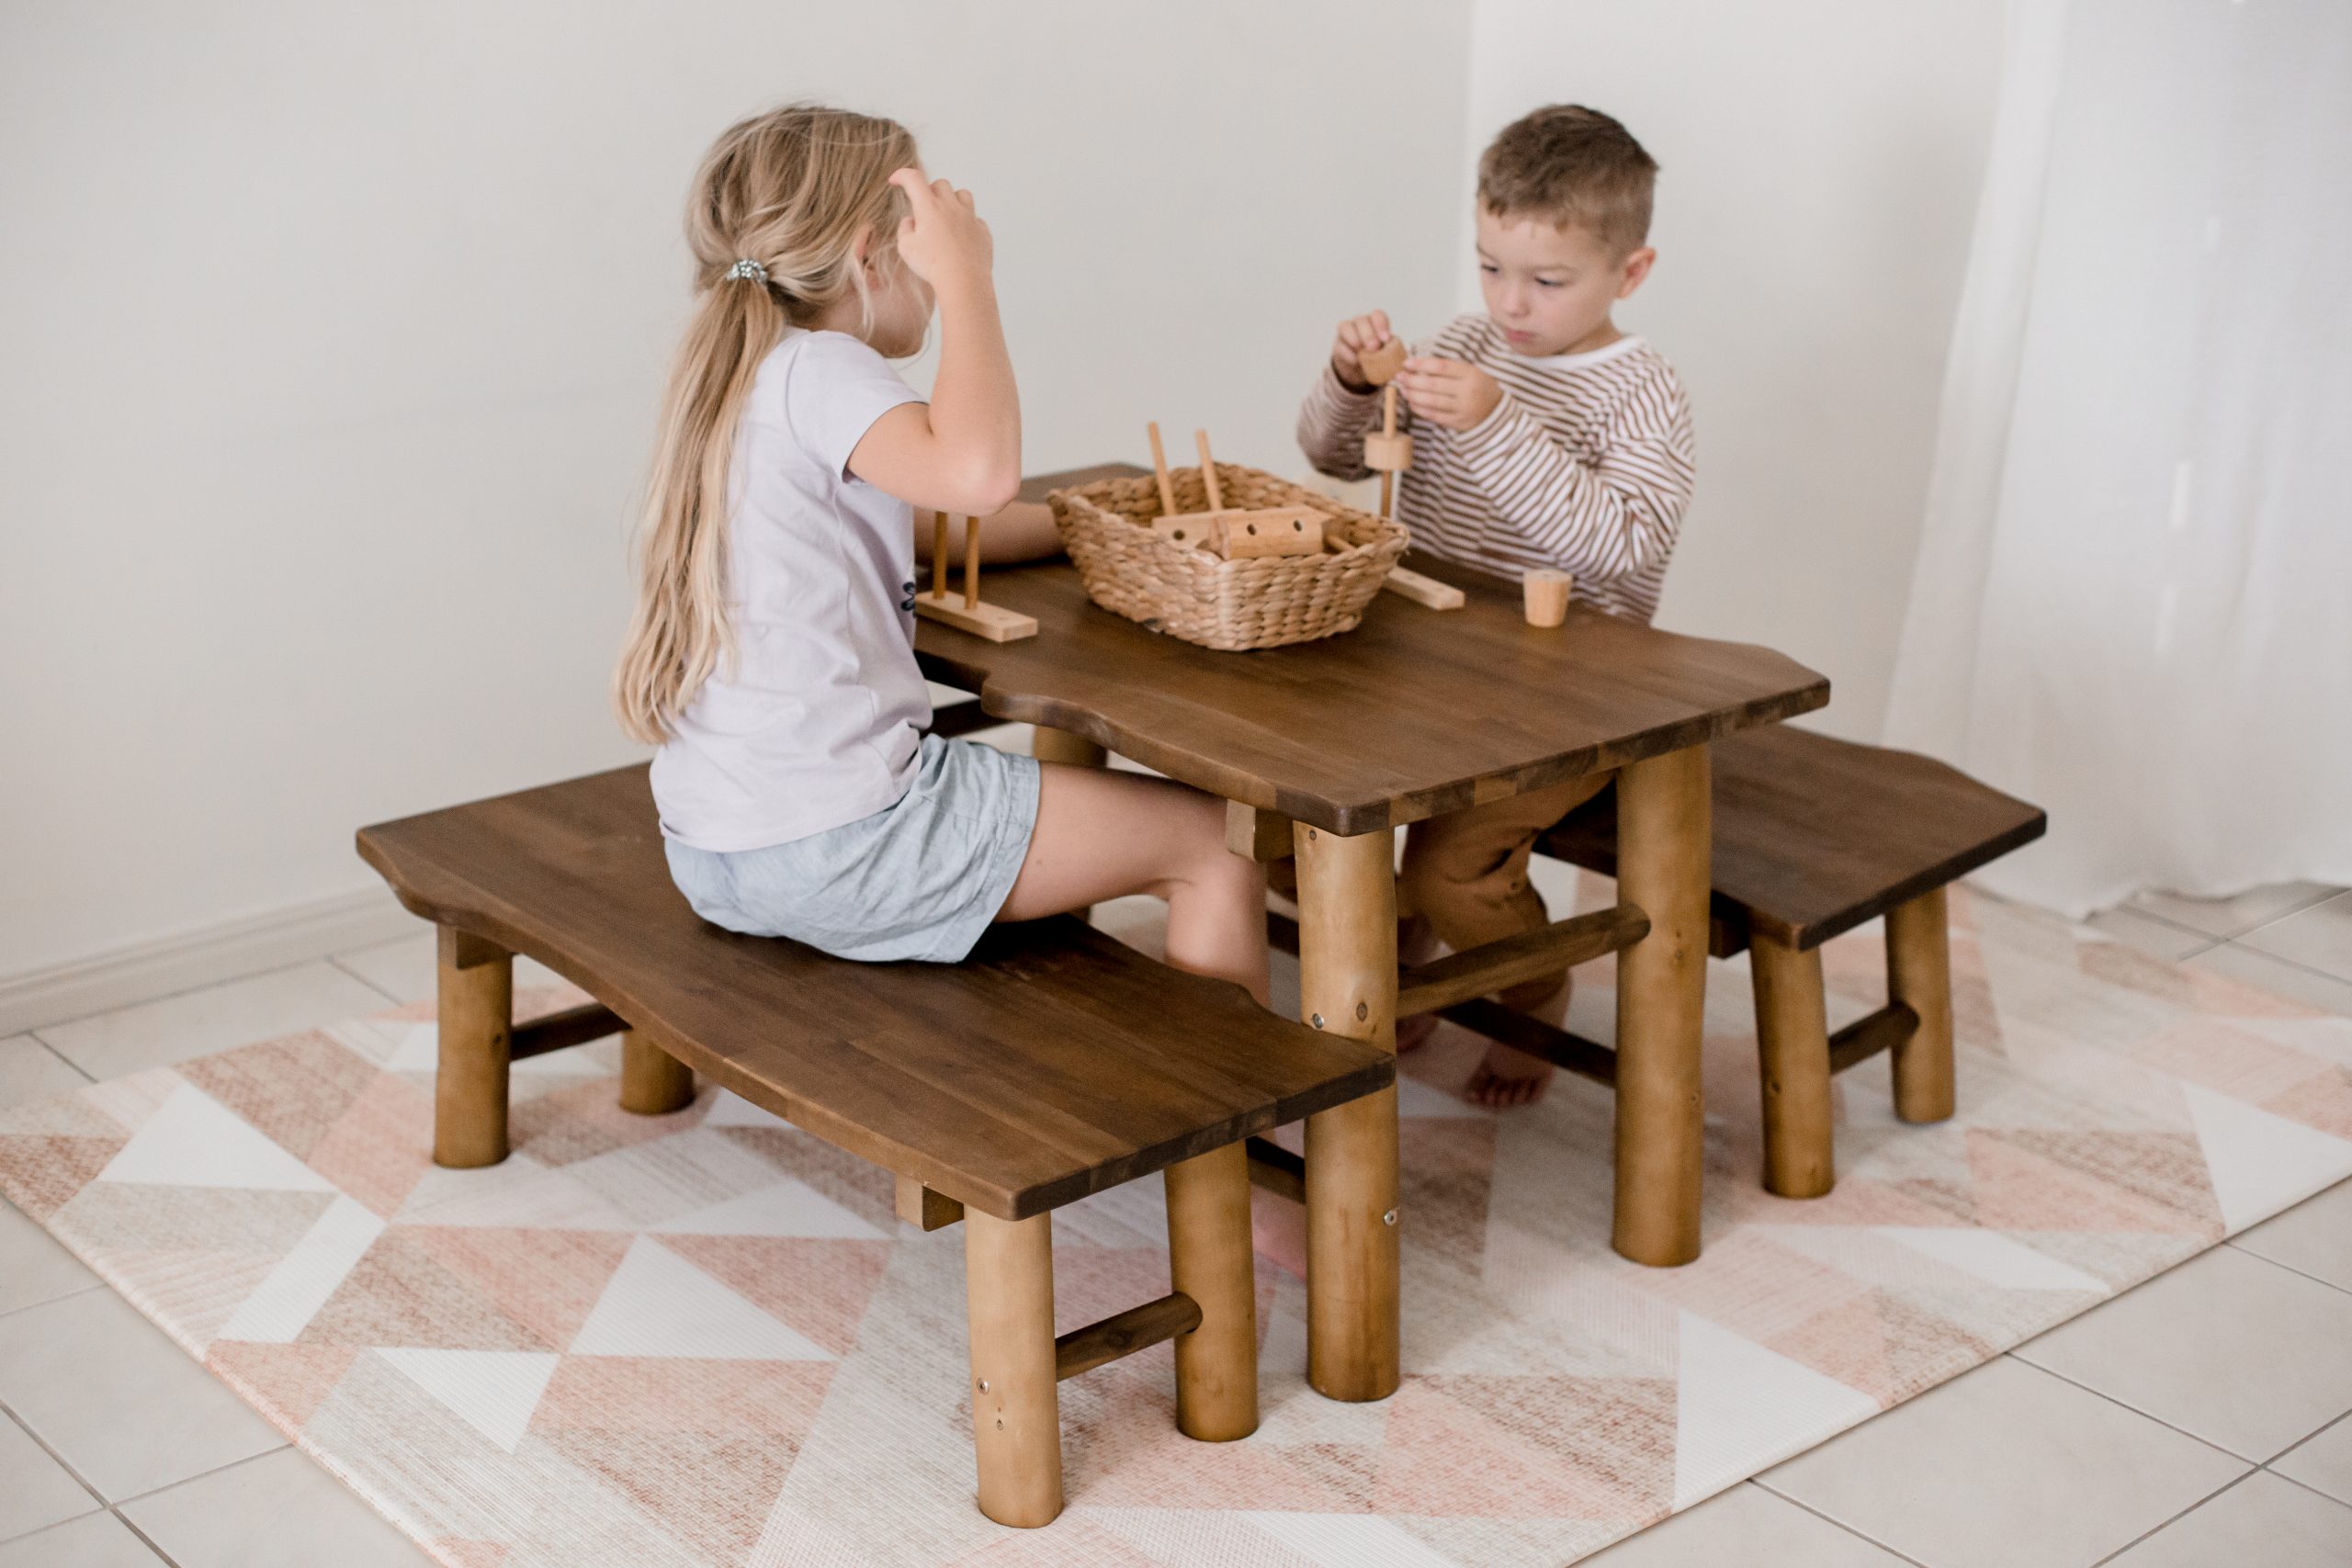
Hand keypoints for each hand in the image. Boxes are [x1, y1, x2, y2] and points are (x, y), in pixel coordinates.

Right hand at [889, 168, 991, 293]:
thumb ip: (905, 229)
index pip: (913, 179)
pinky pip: (976, 218)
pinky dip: (966, 222)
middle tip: (923, 207)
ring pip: (963, 195)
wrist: (964, 282)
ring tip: (945, 215)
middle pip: (941, 184)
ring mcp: (970, 218)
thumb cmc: (933, 266)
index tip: (896, 181)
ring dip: (952, 200)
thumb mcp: (906, 247)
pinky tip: (960, 235)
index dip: (902, 176)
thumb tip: (911, 221)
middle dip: (929, 190)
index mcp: (930, 207)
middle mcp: (952, 207)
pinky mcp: (983, 231)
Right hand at [1330, 310, 1393, 389]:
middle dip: (1368, 334)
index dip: (1381, 325)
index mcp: (1375, 321)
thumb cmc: (1377, 356)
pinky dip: (1348, 352)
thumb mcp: (1387, 352)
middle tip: (1374, 347)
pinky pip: (1340, 344)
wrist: (1360, 367)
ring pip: (1346, 326)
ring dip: (1355, 339)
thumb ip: (1391, 352)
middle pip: (1362, 320)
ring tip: (1362, 351)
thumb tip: (1401, 360)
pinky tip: (1355, 360)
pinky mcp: (1338, 343)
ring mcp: (1347, 330)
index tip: (1386, 339)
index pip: (1378, 315)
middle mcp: (1360, 322)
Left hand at [1397, 356, 1502, 430]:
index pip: (1441, 367)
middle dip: (1412, 380)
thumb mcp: (1469, 371)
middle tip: (1399, 377)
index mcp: (1470, 374)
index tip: (1406, 363)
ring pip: (1431, 402)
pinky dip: (1420, 409)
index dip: (1421, 364)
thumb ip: (1447, 369)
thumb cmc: (1477, 386)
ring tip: (1403, 390)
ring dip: (1413, 395)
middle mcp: (1467, 391)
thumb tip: (1417, 367)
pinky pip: (1434, 416)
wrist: (1496, 410)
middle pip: (1433, 385)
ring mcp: (1462, 408)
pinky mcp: (1458, 422)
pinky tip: (1412, 403)